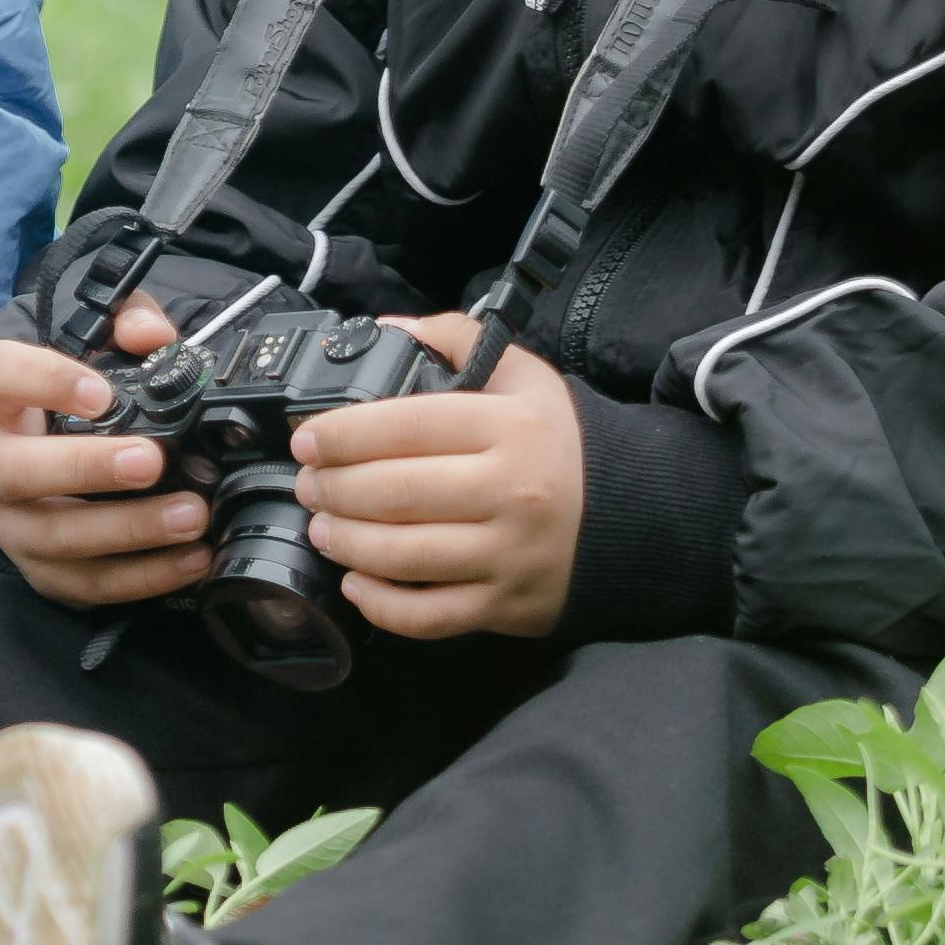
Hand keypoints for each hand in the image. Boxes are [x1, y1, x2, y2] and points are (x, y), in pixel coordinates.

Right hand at [0, 290, 212, 608]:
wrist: (44, 469)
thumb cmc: (72, 405)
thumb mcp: (96, 351)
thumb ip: (129, 324)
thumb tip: (155, 335)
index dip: (45, 380)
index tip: (101, 391)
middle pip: (19, 471)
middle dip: (87, 468)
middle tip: (150, 460)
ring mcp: (12, 526)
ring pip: (58, 537)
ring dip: (129, 529)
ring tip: (191, 514)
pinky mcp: (43, 572)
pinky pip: (88, 583)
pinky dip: (144, 576)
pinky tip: (192, 558)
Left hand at [292, 318, 581, 639]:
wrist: (637, 513)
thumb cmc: (562, 443)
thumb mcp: (524, 375)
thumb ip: (455, 338)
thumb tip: (384, 328)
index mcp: (510, 428)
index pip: (405, 426)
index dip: (342, 434)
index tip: (307, 439)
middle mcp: (512, 492)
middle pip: (393, 493)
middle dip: (332, 489)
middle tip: (308, 484)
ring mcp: (508, 554)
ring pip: (402, 556)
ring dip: (345, 542)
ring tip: (323, 527)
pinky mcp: (506, 604)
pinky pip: (426, 616)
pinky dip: (380, 604)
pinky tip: (356, 581)